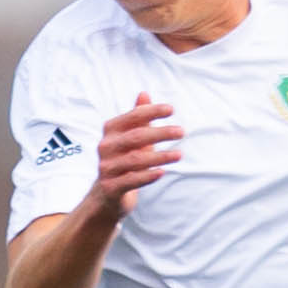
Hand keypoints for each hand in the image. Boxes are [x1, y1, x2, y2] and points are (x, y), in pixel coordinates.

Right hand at [85, 94, 178, 218]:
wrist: (106, 194)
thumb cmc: (124, 159)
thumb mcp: (131, 137)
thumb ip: (138, 117)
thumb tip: (144, 94)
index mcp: (110, 131)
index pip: (132, 117)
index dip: (151, 112)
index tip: (171, 110)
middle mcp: (105, 147)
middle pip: (135, 137)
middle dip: (160, 133)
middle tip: (181, 131)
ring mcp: (106, 168)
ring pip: (135, 160)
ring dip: (160, 156)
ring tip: (179, 155)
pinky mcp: (110, 187)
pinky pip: (130, 180)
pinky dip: (147, 176)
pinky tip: (162, 172)